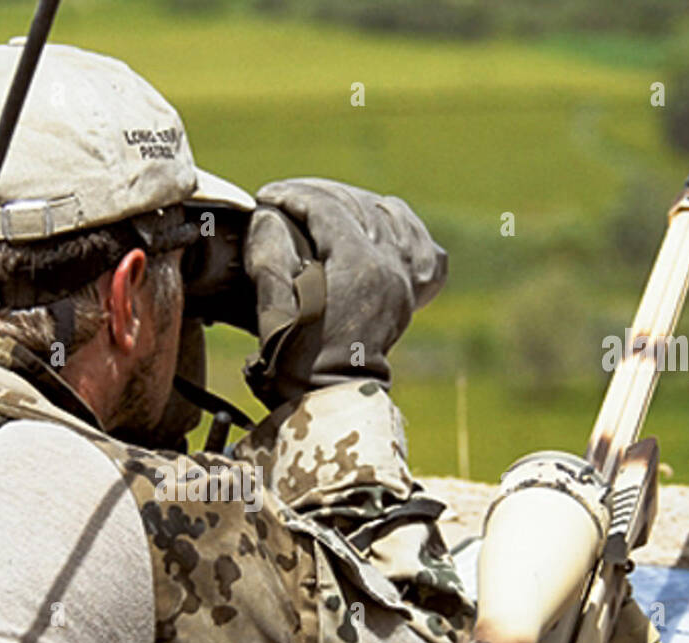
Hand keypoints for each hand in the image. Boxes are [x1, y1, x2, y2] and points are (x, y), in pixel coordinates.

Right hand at [243, 178, 445, 407]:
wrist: (329, 400)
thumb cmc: (296, 361)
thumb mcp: (274, 306)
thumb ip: (270, 255)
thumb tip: (267, 216)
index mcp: (357, 265)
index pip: (326, 209)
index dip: (292, 197)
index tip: (267, 196)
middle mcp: (390, 267)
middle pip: (359, 208)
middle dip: (321, 197)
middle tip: (290, 198)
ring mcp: (405, 283)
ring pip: (393, 220)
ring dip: (357, 207)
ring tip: (327, 209)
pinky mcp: (407, 298)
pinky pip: (421, 250)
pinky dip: (402, 231)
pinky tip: (383, 226)